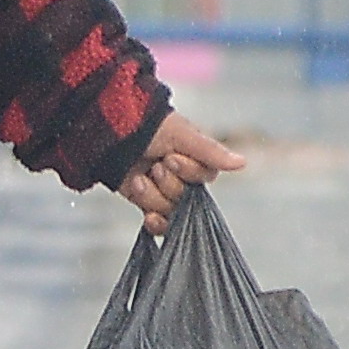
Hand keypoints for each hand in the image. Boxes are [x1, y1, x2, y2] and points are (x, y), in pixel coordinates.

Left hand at [116, 111, 245, 232]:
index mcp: (194, 158)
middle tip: (154, 165)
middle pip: (188, 198)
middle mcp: (182, 177)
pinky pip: (160, 224)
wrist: (105, 134)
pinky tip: (148, 215)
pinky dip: (154, 222)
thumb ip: (210, 152)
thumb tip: (242, 163)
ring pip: (172, 211)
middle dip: (168, 183)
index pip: (205, 177)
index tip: (170, 157)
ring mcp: (163, 192)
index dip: (187, 171)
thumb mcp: (179, 134)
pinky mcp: (146, 204)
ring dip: (153, 196)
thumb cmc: (144, 125)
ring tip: (140, 178)